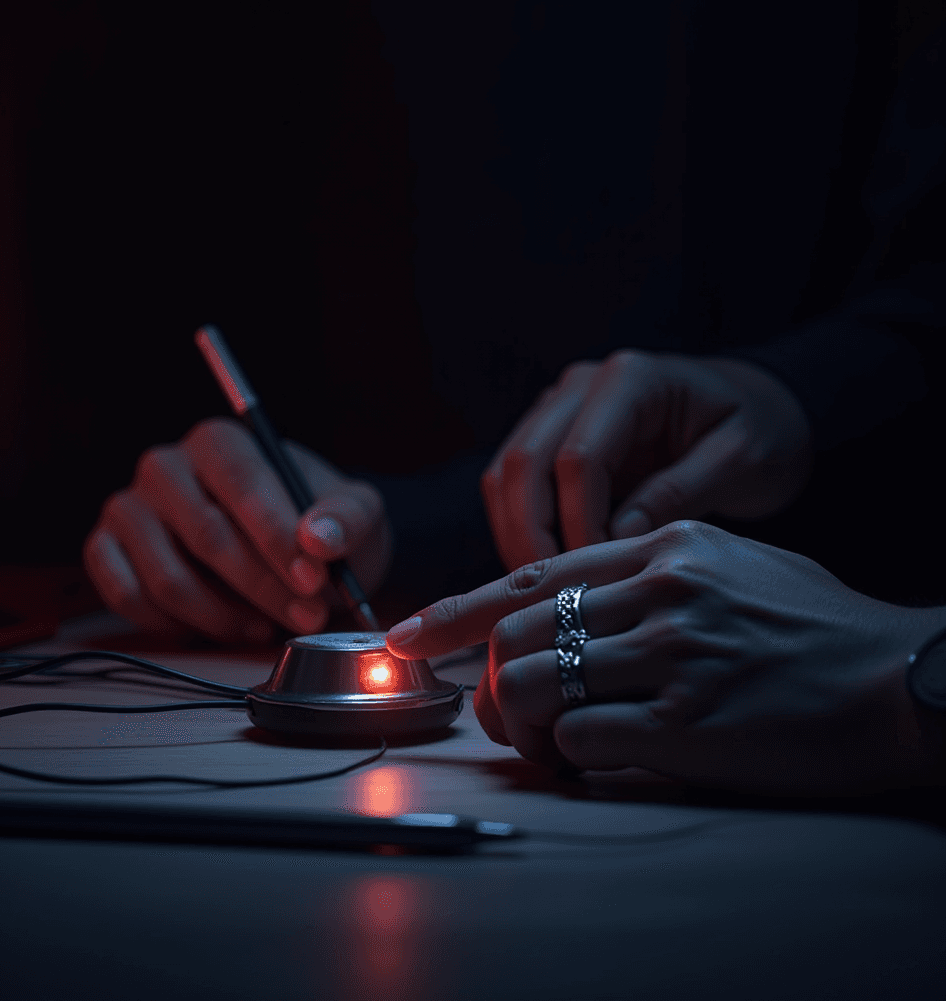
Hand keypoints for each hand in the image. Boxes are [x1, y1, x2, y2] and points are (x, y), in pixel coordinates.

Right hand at [83, 418, 391, 642]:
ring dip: (225, 617)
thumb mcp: (354, 513)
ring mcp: (129, 510)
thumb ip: (346, 518)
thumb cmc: (317, 524)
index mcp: (220, 442)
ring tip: (269, 626)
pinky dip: (179, 625)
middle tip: (307, 616)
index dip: (278, 538)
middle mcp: (165, 467)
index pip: (244, 487)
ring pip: (167, 578)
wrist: (286, 548)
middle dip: (263, 587)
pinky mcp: (105, 551)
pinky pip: (128, 598)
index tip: (315, 580)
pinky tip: (223, 626)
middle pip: (207, 536)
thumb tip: (319, 539)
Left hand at [386, 521, 945, 794]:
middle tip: (500, 710)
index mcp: (663, 544)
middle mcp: (659, 590)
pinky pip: (578, 736)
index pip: (529, 572)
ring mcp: (672, 654)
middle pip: (512, 632)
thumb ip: (647, 572)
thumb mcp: (730, 564)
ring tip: (545, 739)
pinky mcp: (688, 724)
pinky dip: (567, 755)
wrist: (902, 675)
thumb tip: (565, 605)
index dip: (454, 606)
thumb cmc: (813, 626)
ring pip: (527, 683)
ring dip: (518, 721)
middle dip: (485, 679)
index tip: (405, 633)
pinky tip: (595, 757)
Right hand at [481, 350, 812, 571]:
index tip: (601, 577)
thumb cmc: (758, 431)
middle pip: (523, 462)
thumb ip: (677, 493)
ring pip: (504, 475)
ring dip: (515, 535)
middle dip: (531, 535)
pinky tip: (548, 572)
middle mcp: (581, 386)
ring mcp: (559, 408)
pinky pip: (513, 486)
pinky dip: (520, 528)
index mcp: (630, 380)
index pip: (578, 458)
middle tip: (555, 597)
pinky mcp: (550, 437)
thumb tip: (615, 539)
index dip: (579, 524)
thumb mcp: (740, 461)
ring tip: (546, 592)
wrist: (756, 410)